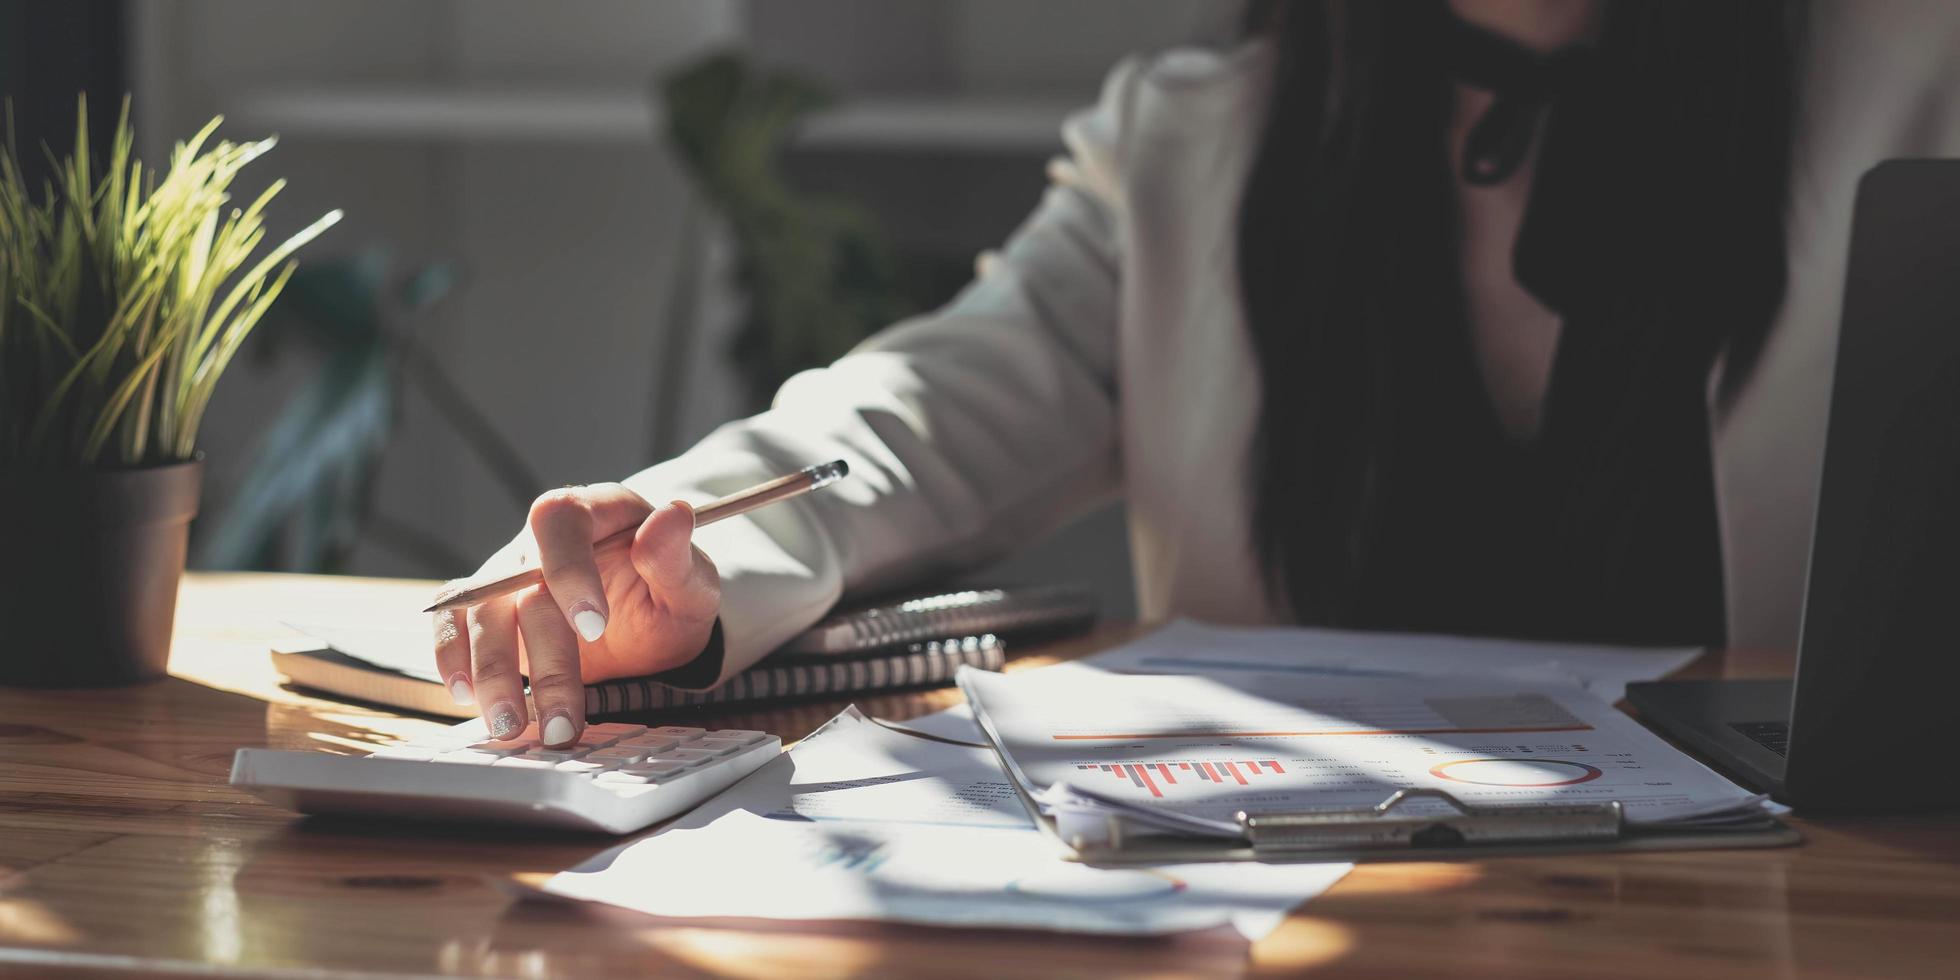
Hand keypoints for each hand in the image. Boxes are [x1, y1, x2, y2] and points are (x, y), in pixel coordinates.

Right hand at [432, 483, 720, 746]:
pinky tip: (467, 698)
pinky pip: (455, 626)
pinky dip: (452, 659)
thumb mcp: (692, 583)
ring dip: (493, 674)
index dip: (568, 569)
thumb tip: (676, 512)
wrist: (649, 621)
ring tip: (511, 727)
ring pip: (482, 614)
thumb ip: (678, 557)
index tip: (594, 627)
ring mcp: (507, 575)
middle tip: (561, 722)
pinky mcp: (488, 612)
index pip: (562, 521)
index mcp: (594, 511)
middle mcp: (540, 540)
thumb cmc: (670, 595)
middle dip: (542, 660)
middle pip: (521, 586)